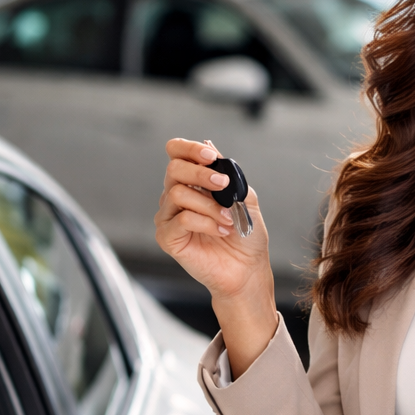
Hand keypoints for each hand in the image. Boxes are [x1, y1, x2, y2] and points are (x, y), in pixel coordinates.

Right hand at [155, 138, 277, 375]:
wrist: (247, 269)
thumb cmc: (246, 236)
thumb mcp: (244, 197)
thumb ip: (228, 173)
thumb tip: (210, 145)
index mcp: (193, 182)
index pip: (177, 153)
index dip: (189, 149)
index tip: (211, 155)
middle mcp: (176, 197)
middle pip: (173, 169)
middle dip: (201, 173)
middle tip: (223, 185)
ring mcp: (169, 217)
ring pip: (177, 194)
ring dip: (209, 205)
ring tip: (228, 220)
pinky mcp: (167, 238)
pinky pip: (181, 219)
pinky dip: (206, 223)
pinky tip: (220, 231)